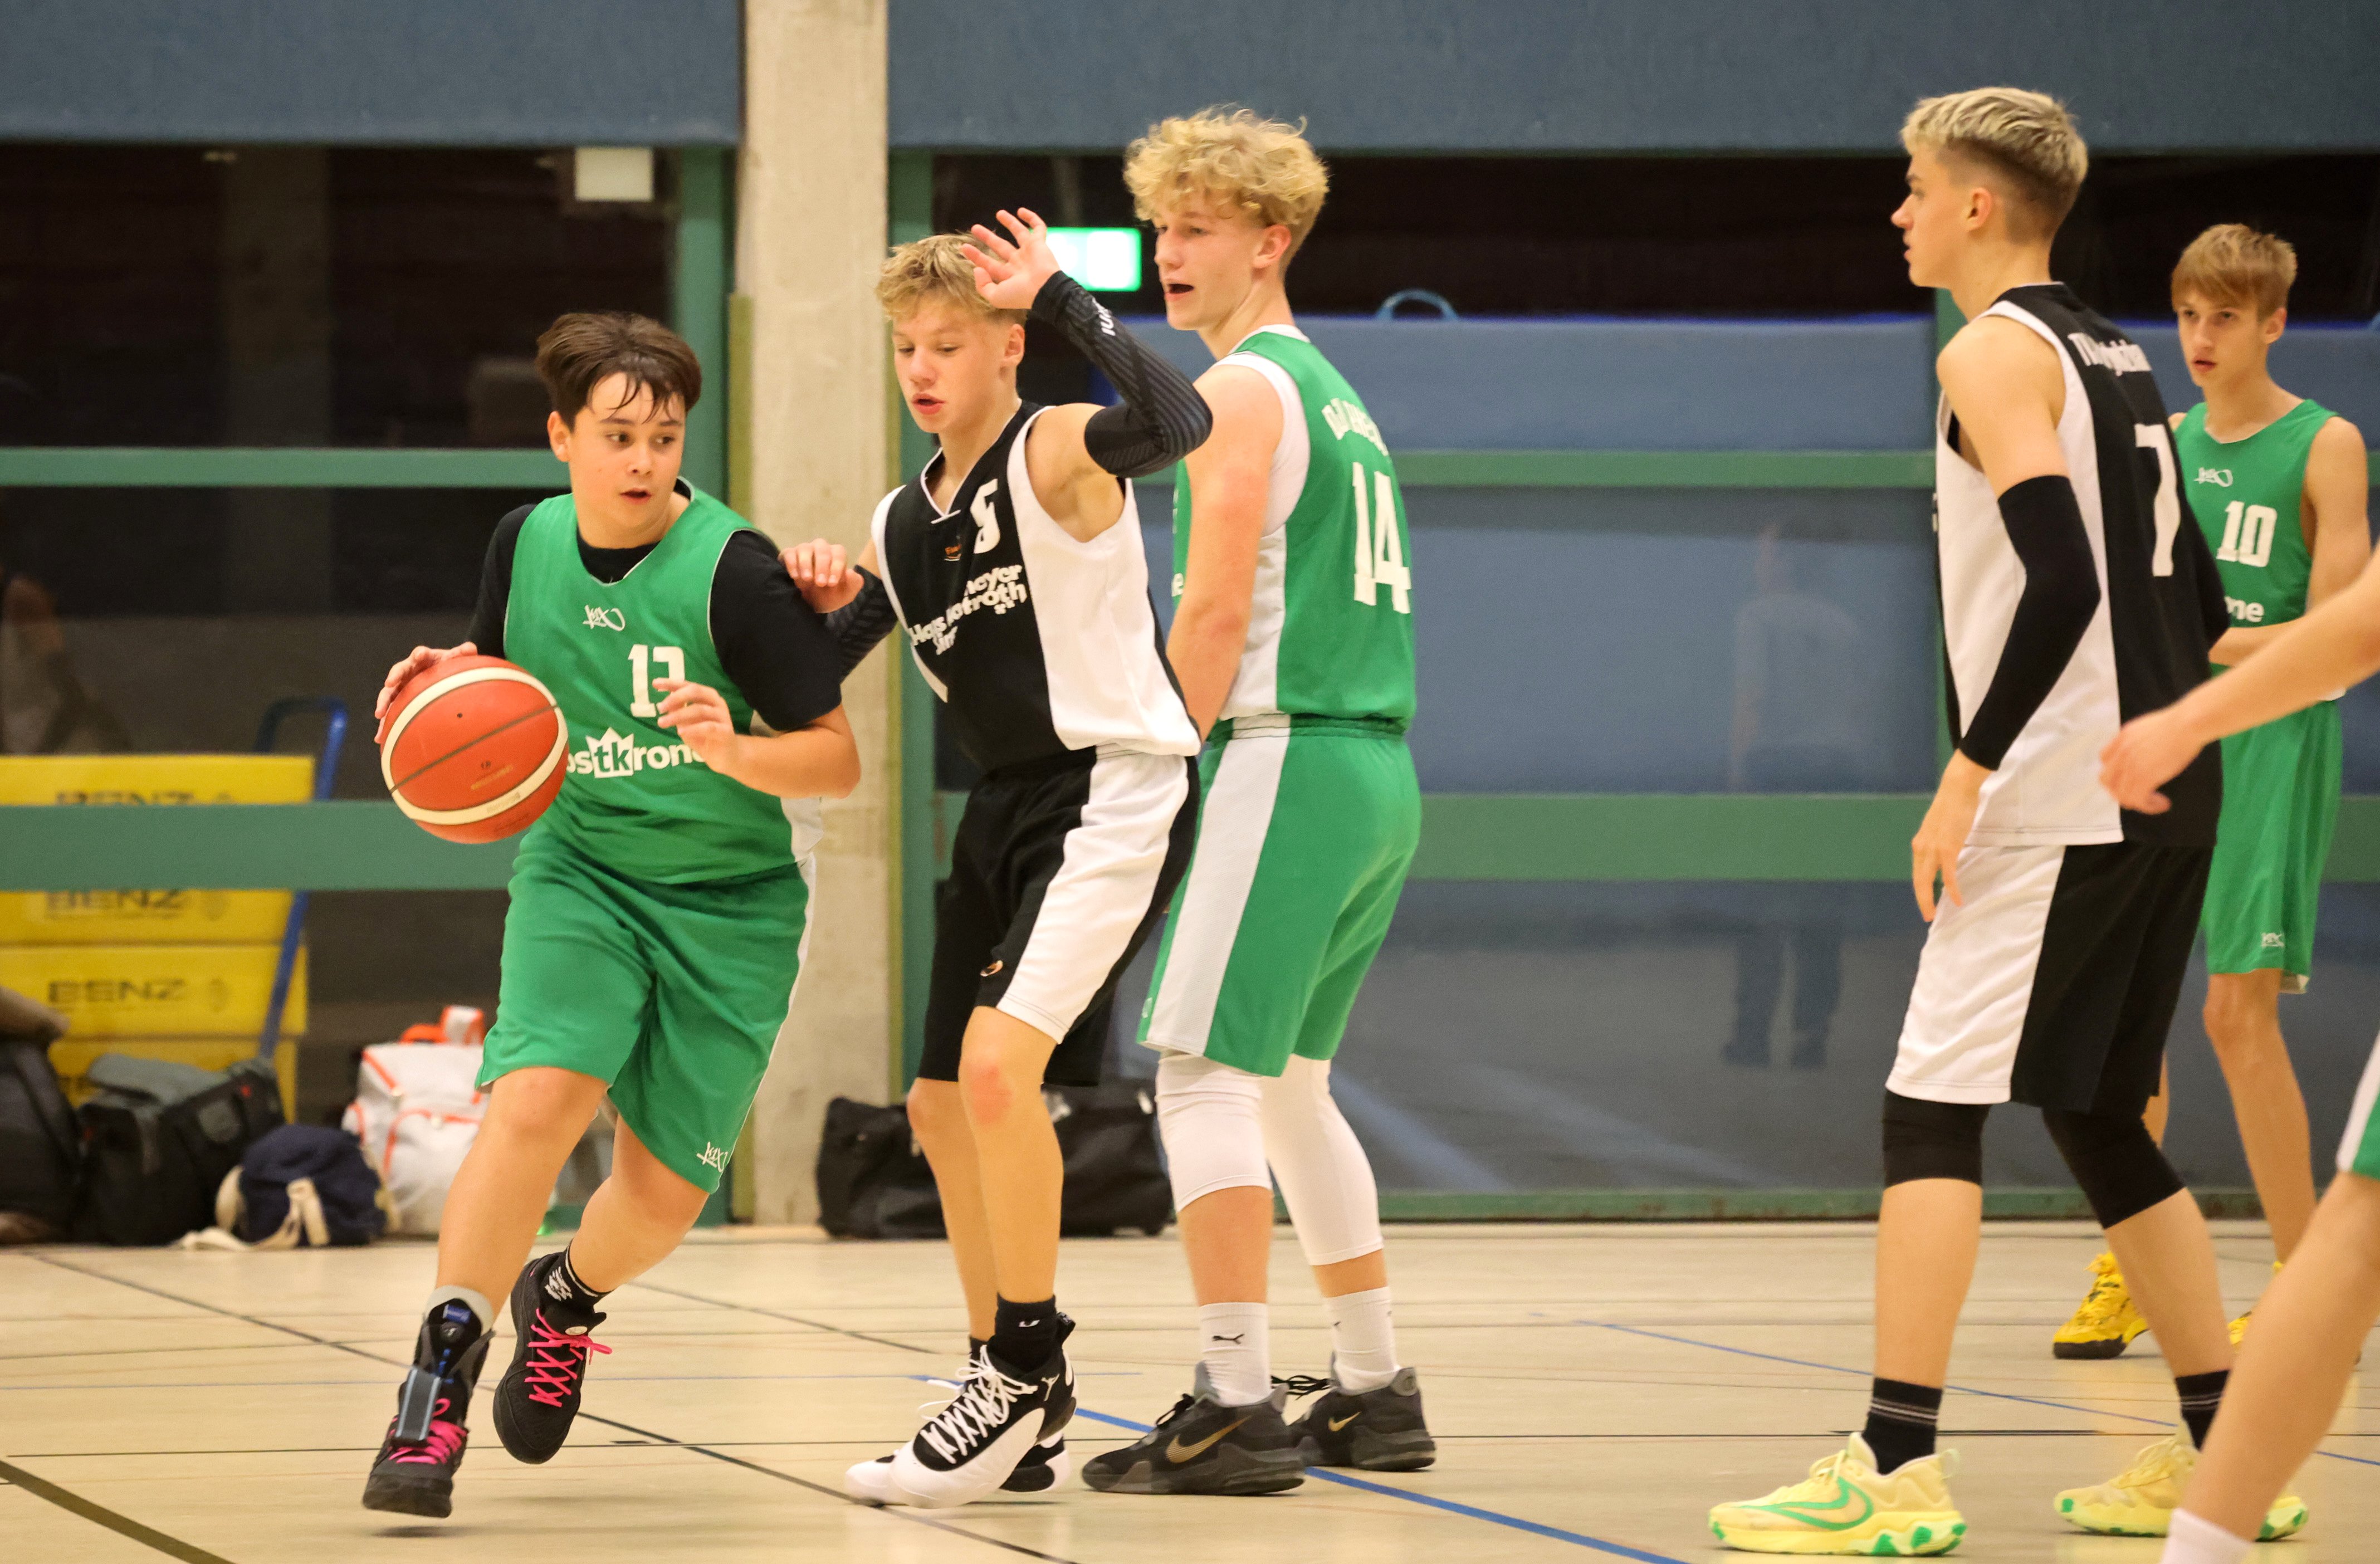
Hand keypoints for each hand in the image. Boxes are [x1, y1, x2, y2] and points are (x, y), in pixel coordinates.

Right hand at [374, 642, 475, 732]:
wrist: (440, 675)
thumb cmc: (446, 664)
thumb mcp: (455, 659)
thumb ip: (462, 653)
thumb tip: (470, 648)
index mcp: (423, 658)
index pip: (420, 653)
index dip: (420, 653)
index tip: (420, 654)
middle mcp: (408, 670)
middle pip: (398, 671)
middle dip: (393, 677)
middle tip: (389, 682)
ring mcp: (402, 686)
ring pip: (389, 693)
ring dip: (383, 703)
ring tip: (379, 714)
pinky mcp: (399, 700)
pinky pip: (391, 712)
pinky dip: (385, 724)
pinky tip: (380, 738)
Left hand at [654, 678, 740, 772]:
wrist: (724, 756)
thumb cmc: (704, 736)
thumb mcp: (686, 722)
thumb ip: (677, 711)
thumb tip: (665, 701)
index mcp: (707, 696)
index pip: (688, 685)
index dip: (672, 683)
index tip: (655, 683)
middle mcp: (716, 702)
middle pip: (695, 692)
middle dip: (675, 697)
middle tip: (660, 707)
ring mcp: (722, 716)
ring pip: (699, 709)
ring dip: (678, 715)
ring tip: (662, 722)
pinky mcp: (725, 731)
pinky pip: (708, 727)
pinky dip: (693, 729)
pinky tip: (680, 732)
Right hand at [781, 539, 863, 613]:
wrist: (809, 606)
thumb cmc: (829, 596)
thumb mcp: (845, 595)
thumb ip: (854, 584)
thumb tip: (851, 572)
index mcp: (836, 555)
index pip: (839, 553)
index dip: (836, 567)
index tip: (832, 583)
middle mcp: (820, 549)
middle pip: (822, 549)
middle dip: (822, 566)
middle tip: (820, 583)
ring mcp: (804, 551)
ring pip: (805, 548)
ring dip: (806, 563)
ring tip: (807, 579)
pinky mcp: (789, 555)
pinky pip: (789, 553)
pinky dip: (792, 564)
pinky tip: (794, 576)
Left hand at [960, 207, 1060, 312]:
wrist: (1045, 289)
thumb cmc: (1021, 295)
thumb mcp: (996, 297)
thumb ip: (983, 286)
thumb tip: (977, 269)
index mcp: (1008, 276)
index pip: (989, 264)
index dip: (976, 256)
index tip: (963, 247)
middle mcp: (1018, 263)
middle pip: (1000, 246)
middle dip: (987, 237)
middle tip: (974, 228)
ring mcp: (1029, 252)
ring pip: (1018, 233)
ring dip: (1009, 223)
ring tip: (999, 213)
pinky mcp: (1039, 243)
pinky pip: (1038, 228)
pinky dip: (1032, 218)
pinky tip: (1021, 211)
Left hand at [1912, 751, 1989, 921]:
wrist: (1956, 789)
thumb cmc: (1951, 805)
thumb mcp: (1939, 828)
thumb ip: (1938, 842)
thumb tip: (1944, 852)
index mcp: (1919, 844)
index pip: (1917, 872)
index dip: (1920, 889)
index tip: (1924, 901)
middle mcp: (1922, 848)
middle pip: (1919, 880)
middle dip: (1922, 900)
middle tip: (1927, 915)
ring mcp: (1934, 849)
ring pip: (1928, 881)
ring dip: (1931, 899)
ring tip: (1935, 913)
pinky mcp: (1948, 849)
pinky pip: (1949, 875)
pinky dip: (1952, 889)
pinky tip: (1956, 900)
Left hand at [2100, 707, 2207, 814]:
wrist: (2187, 724)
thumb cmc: (2180, 723)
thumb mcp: (2150, 727)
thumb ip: (2141, 739)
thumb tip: (2149, 750)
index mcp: (2122, 738)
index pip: (2104, 759)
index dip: (2114, 771)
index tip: (2129, 777)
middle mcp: (2121, 753)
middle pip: (2107, 780)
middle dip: (2120, 790)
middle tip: (2139, 795)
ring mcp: (2130, 766)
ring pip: (2122, 795)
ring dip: (2139, 802)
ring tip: (2156, 802)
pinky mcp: (2144, 777)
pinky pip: (2138, 801)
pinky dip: (2150, 806)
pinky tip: (2163, 804)